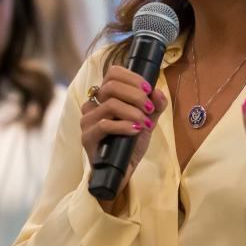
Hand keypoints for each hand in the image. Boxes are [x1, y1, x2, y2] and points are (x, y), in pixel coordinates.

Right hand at [80, 66, 167, 206]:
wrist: (122, 171)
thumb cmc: (130, 144)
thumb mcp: (147, 121)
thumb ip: (154, 106)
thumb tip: (158, 92)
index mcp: (105, 97)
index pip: (113, 73)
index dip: (132, 77)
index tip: (148, 89)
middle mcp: (93, 105)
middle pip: (110, 86)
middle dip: (135, 95)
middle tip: (149, 108)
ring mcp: (87, 121)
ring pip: (109, 105)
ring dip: (133, 112)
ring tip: (145, 122)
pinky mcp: (87, 137)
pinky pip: (104, 125)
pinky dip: (124, 126)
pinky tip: (136, 130)